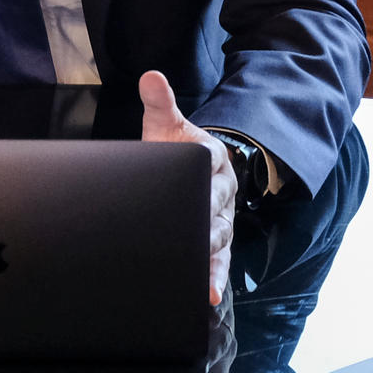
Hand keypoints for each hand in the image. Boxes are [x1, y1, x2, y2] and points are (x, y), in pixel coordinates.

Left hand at [140, 71, 233, 307]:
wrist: (191, 168)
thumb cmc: (177, 150)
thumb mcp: (168, 125)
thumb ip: (160, 104)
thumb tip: (150, 78)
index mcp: (212, 159)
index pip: (211, 168)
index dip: (205, 182)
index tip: (198, 195)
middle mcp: (222, 192)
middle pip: (215, 210)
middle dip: (205, 226)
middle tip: (190, 239)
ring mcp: (222, 220)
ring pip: (219, 240)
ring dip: (209, 258)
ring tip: (200, 276)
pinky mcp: (217, 243)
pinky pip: (219, 262)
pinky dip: (214, 278)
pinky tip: (207, 295)